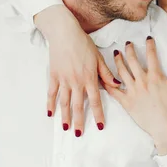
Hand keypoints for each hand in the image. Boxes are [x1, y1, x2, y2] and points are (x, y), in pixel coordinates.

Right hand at [35, 5, 120, 135]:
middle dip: (79, 121)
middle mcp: (76, 81)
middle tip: (79, 134)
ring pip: (64, 102)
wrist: (64, 33)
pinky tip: (50, 114)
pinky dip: (50, 103)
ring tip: (66, 128)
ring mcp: (63, 80)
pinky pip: (51, 93)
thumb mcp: (98, 57)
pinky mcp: (53, 76)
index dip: (98, 114)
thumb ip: (106, 73)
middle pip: (78, 105)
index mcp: (90, 78)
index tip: (99, 126)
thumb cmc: (83, 44)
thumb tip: (117, 85)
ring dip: (65, 116)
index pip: (96, 100)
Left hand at [107, 36, 166, 154]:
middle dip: (130, 49)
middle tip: (128, 43)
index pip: (151, 56)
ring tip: (116, 53)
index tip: (148, 38)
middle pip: (133, 60)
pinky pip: (114, 91)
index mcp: (156, 77)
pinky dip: (108, 82)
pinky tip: (104, 75)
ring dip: (118, 60)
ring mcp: (132, 91)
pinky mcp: (126, 102)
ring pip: (122, 72)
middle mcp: (142, 81)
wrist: (165, 128)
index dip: (150, 45)